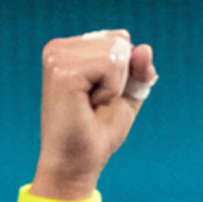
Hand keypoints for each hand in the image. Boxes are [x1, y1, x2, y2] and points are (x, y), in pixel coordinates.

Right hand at [32, 29, 155, 200]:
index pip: (119, 38)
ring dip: (114, 87)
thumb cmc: (97, 132)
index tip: (101, 96)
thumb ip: (139, 70)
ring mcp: (57, 57)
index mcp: (70, 49)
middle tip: (95, 104)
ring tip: (90, 105)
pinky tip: (88, 105)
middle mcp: (59, 48)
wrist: (78, 163)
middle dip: (120, 79)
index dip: (124, 73)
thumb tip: (145, 47)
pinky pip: (110, 67)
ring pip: (116, 53)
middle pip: (119, 42)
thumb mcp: (127, 96)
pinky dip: (110, 91)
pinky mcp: (62, 70)